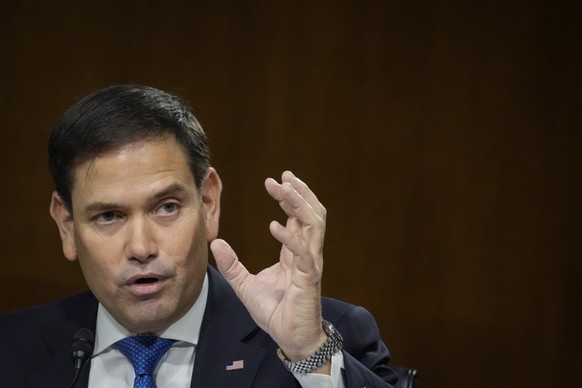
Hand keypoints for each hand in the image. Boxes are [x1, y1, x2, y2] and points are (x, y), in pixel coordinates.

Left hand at [210, 170, 327, 361]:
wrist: (290, 338)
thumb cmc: (275, 312)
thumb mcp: (245, 285)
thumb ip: (232, 264)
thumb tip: (216, 243)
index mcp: (295, 252)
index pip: (297, 217)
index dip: (289, 197)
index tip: (275, 182)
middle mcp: (306, 253)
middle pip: (311, 213)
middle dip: (298, 193)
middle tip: (283, 177)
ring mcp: (310, 263)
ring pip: (314, 224)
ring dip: (300, 204)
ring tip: (284, 190)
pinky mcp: (308, 278)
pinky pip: (303, 251)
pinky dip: (289, 236)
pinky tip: (274, 225)